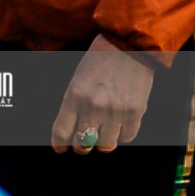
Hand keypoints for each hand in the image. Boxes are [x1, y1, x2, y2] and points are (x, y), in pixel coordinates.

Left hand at [51, 35, 154, 153]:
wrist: (128, 46)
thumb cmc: (99, 60)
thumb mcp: (77, 79)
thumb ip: (74, 104)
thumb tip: (72, 129)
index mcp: (74, 95)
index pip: (62, 131)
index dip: (59, 144)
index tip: (60, 149)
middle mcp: (93, 106)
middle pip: (83, 143)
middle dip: (81, 147)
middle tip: (83, 144)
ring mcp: (115, 111)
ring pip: (106, 145)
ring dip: (103, 142)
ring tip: (103, 133)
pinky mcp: (135, 112)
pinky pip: (127, 137)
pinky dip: (122, 134)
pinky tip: (120, 124)